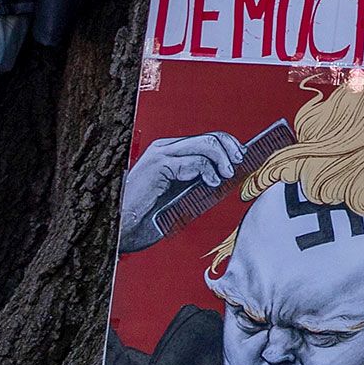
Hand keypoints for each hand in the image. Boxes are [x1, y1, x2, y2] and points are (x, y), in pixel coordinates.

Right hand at [117, 131, 247, 252]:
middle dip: (232, 149)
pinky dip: (209, 171)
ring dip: (224, 159)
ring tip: (228, 174)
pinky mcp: (159, 165)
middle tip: (240, 164)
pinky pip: (196, 162)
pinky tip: (213, 183)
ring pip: (207, 144)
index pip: (207, 139)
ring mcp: (161, 154)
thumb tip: (229, 176)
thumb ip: (199, 182)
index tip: (243, 158)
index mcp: (170, 152)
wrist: (120, 228)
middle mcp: (166, 148)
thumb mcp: (179, 195)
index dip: (229, 146)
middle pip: (211, 137)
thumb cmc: (147, 215)